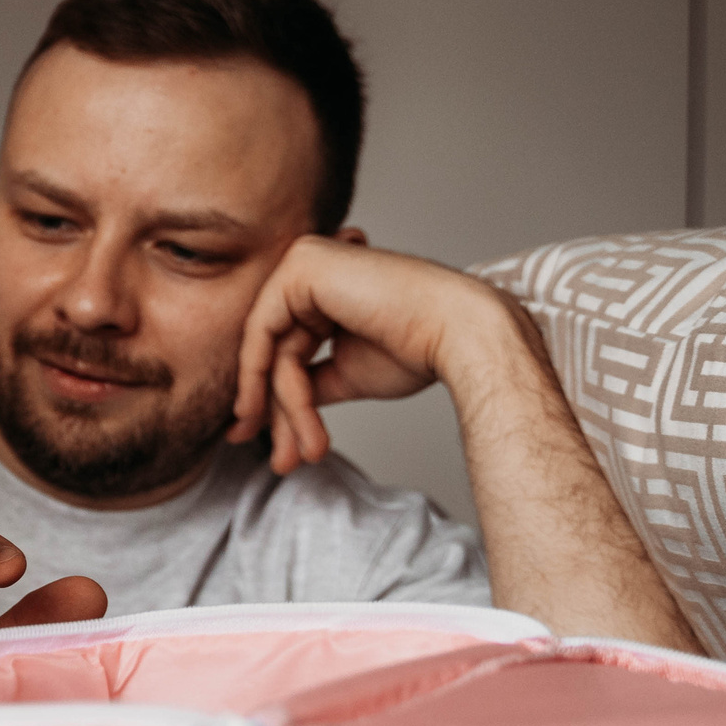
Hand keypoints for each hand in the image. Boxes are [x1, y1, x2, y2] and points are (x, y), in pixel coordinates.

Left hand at [225, 235, 523, 474]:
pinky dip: (268, 382)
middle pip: (275, 353)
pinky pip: (264, 333)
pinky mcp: (301, 267)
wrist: (461, 335)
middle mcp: (308, 267)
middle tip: (282, 464)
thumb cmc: (418, 350)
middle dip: (278, 415)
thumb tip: (270, 410)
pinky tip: (288, 422)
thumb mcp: (345, 373)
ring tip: (307, 453)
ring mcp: (302, 262)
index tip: (277, 450)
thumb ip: (305, 383)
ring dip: (289, 411)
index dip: (276, 403)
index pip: (284, 350)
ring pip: (273, 352)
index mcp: (321, 288)